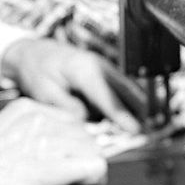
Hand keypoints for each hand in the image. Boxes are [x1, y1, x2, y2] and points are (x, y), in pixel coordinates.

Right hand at [0, 98, 106, 184]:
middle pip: (83, 133)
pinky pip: (94, 166)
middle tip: (75, 175)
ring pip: (92, 148)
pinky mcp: (55, 167)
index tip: (67, 157)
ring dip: (89, 167)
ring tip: (79, 182)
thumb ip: (24, 132)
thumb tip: (46, 145)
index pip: (68, 119)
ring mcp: (48, 141)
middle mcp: (40, 119)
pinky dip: (95, 178)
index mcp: (26, 108)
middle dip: (81, 154)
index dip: (71, 142)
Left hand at [1, 38, 139, 132]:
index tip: (134, 129)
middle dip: (139, 110)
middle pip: (126, 90)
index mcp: (83, 69)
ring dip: (137, 106)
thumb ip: (67, 108)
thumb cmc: (37, 70)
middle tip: (150, 131)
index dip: (121, 114)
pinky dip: (128, 102)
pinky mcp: (103, 74)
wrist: (34, 53)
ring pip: (127, 89)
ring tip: (147, 127)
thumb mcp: (45, 92)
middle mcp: (98, 65)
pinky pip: (120, 89)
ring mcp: (103, 68)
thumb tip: (86, 121)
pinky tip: (132, 118)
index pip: (107, 95)